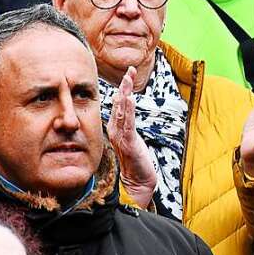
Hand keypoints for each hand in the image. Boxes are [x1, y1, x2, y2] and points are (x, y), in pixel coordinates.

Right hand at [107, 66, 156, 208]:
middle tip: (129, 71)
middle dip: (124, 87)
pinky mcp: (129, 143)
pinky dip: (129, 110)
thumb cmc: (135, 162)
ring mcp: (121, 137)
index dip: (123, 89)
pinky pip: (128, 124)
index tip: (128, 74)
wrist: (137, 183)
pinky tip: (130, 99)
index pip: (119, 105)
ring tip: (128, 79)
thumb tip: (126, 112)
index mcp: (116, 129)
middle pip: (119, 105)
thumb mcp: (131, 140)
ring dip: (125, 94)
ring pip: (122, 111)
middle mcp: (116, 131)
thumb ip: (127, 126)